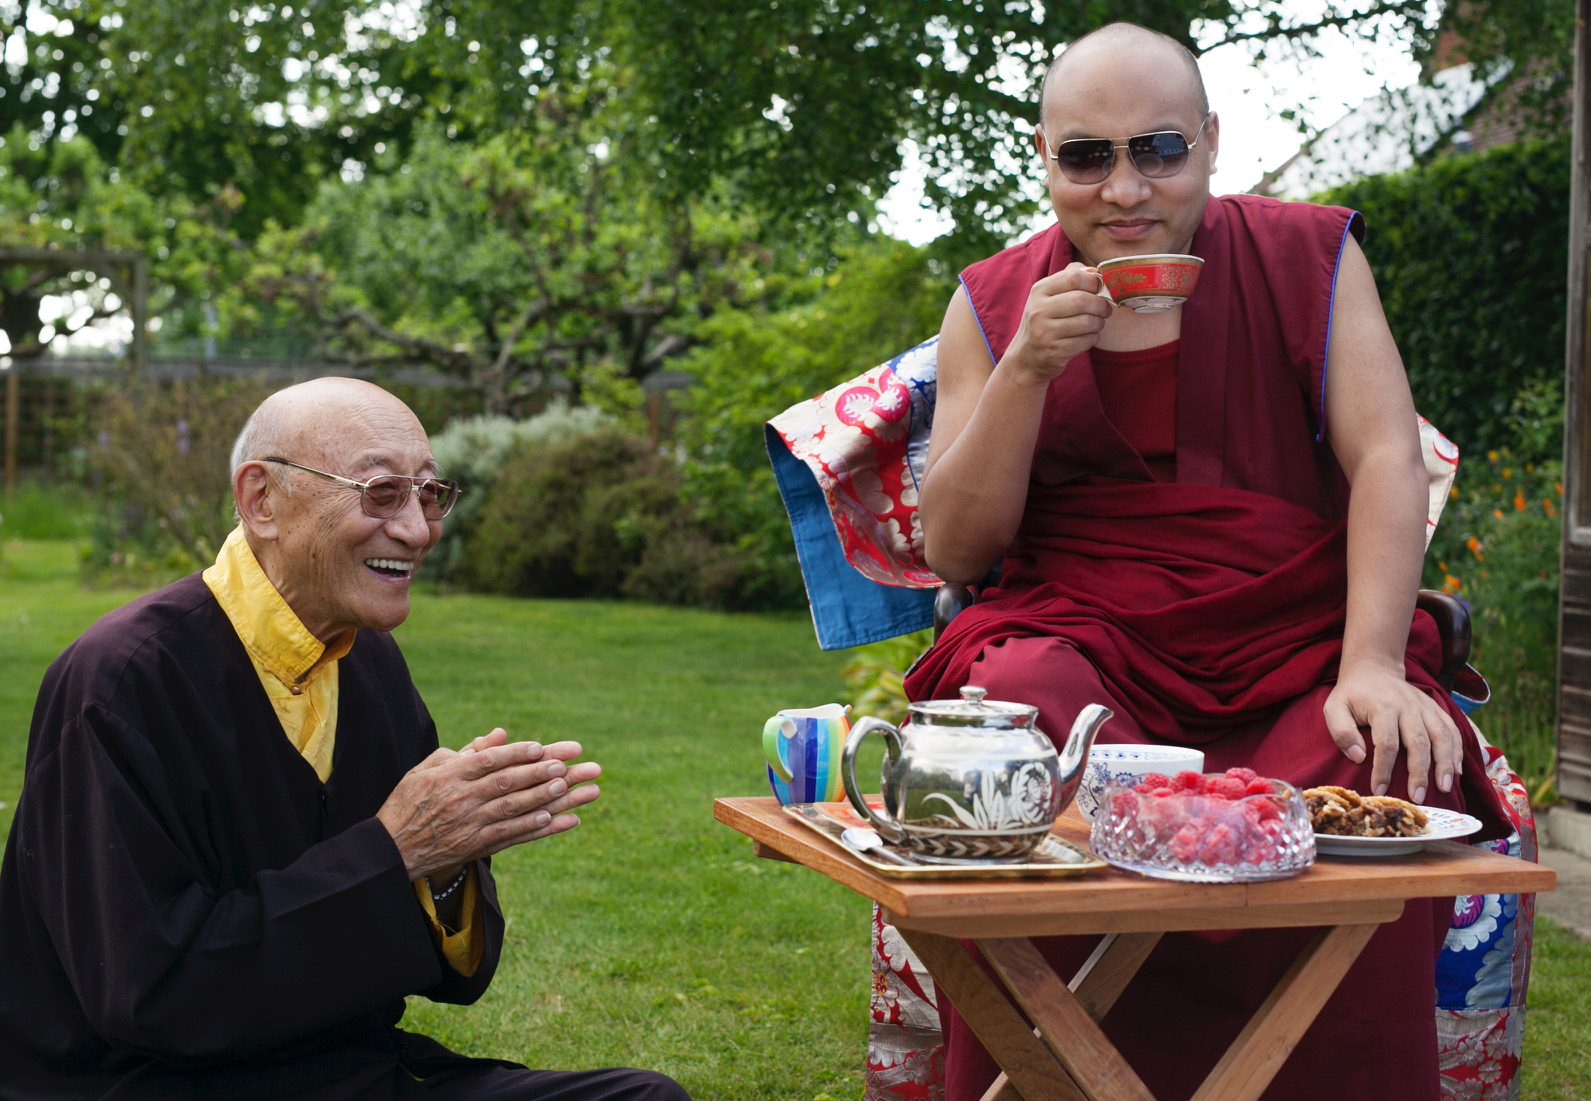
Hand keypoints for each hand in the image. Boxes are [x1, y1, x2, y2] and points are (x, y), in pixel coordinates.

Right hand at [376, 732, 602, 880]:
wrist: (390, 850)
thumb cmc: (410, 801)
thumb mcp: (427, 769)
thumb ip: (466, 752)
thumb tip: (500, 734)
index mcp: (449, 776)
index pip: (488, 762)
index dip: (516, 754)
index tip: (542, 748)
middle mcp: (461, 800)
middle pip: (507, 783)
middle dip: (541, 773)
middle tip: (570, 764)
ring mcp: (469, 825)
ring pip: (513, 809)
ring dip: (544, 798)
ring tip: (571, 787)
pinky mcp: (475, 847)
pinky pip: (511, 836)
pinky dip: (536, 828)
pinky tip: (560, 819)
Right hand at [1003, 263, 1114, 383]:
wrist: (1027, 357)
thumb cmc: (1045, 321)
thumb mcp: (1048, 296)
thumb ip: (1069, 278)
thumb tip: (1095, 271)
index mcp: (1039, 290)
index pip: (1073, 277)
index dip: (1094, 281)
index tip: (1101, 289)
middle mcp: (1038, 310)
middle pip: (1082, 300)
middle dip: (1101, 305)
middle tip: (1106, 309)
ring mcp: (1044, 332)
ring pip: (1087, 322)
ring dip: (1099, 323)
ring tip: (1097, 323)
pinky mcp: (1054, 352)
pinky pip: (1086, 341)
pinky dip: (1093, 338)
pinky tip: (1087, 337)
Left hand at [1322, 664, 1461, 803]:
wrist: (1373, 668)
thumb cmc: (1352, 694)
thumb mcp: (1334, 708)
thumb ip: (1341, 731)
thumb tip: (1358, 757)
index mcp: (1382, 707)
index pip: (1387, 743)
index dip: (1384, 769)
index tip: (1379, 790)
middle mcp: (1408, 706)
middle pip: (1419, 743)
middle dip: (1419, 773)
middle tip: (1417, 798)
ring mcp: (1425, 706)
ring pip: (1442, 736)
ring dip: (1445, 764)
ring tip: (1444, 788)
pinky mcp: (1435, 708)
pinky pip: (1451, 729)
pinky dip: (1457, 750)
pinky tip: (1457, 771)